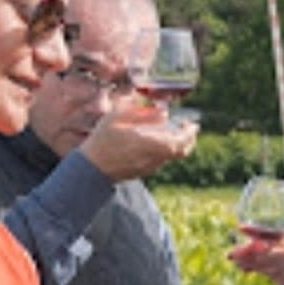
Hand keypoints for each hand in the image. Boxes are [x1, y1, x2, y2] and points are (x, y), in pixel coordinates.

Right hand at [81, 98, 197, 181]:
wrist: (90, 168)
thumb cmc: (102, 140)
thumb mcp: (118, 117)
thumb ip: (141, 112)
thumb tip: (163, 113)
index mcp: (151, 144)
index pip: (180, 142)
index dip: (190, 133)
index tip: (193, 124)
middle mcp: (154, 158)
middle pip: (181, 151)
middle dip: (188, 139)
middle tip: (188, 127)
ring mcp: (149, 167)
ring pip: (171, 156)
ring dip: (176, 143)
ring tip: (172, 131)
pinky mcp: (142, 171)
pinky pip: (160, 159)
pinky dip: (165, 149)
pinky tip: (156, 140)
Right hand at [226, 233, 283, 284]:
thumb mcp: (282, 257)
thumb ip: (265, 254)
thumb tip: (249, 252)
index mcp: (283, 239)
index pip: (264, 232)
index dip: (252, 230)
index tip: (240, 227)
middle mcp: (278, 247)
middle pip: (257, 246)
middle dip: (244, 249)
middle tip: (231, 254)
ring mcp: (274, 259)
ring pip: (256, 257)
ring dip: (245, 259)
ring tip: (235, 262)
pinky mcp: (272, 271)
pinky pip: (257, 266)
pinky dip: (249, 266)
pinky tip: (242, 268)